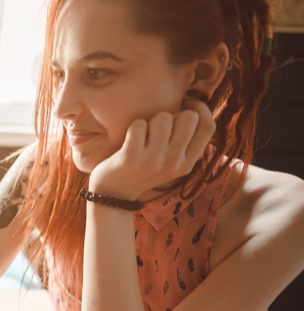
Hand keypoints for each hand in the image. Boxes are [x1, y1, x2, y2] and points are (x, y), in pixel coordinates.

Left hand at [89, 99, 215, 199]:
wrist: (113, 194)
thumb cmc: (144, 169)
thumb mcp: (172, 163)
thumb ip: (187, 144)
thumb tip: (197, 110)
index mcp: (187, 164)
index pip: (208, 126)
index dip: (200, 108)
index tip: (185, 106)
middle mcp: (174, 163)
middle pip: (188, 117)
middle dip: (172, 114)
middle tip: (157, 127)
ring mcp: (153, 161)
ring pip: (163, 117)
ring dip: (150, 121)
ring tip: (142, 136)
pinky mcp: (131, 158)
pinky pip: (138, 125)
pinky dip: (133, 127)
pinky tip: (129, 140)